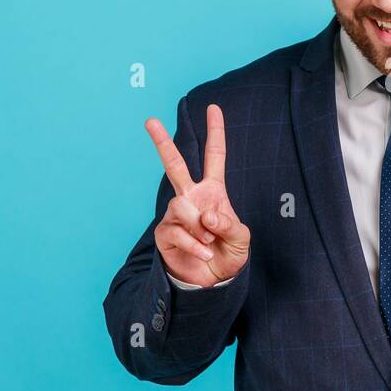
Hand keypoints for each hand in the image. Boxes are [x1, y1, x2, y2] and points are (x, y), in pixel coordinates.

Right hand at [144, 103, 250, 286]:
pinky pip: (177, 232)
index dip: (215, 132)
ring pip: (181, 207)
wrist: (212, 282)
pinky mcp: (164, 233)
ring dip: (199, 227)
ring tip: (208, 242)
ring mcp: (176, 214)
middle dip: (161, 142)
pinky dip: (195, 244)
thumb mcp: (241, 238)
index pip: (214, 156)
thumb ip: (229, 224)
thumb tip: (206, 214)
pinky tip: (203, 253)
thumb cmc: (227, 254)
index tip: (214, 108)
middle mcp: (191, 197)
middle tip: (149, 120)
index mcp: (213, 191)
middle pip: (174, 165)